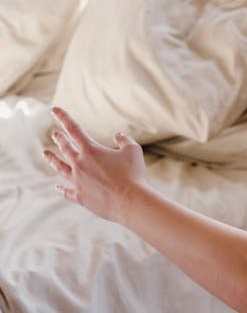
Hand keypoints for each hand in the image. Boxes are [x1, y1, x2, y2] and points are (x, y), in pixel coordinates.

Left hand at [44, 108, 147, 223]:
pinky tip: (57, 188)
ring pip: (60, 168)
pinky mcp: (81, 197)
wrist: (130, 202)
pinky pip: (67, 192)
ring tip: (46, 154)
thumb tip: (117, 135)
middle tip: (55, 134)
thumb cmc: (134, 175)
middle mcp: (80, 164)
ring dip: (52, 159)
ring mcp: (78, 181)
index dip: (63, 117)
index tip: (54, 110)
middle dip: (60, 139)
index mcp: (90, 150)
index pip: (73, 129)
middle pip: (65, 148)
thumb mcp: (133, 150)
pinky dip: (61, 190)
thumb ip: (124, 140)